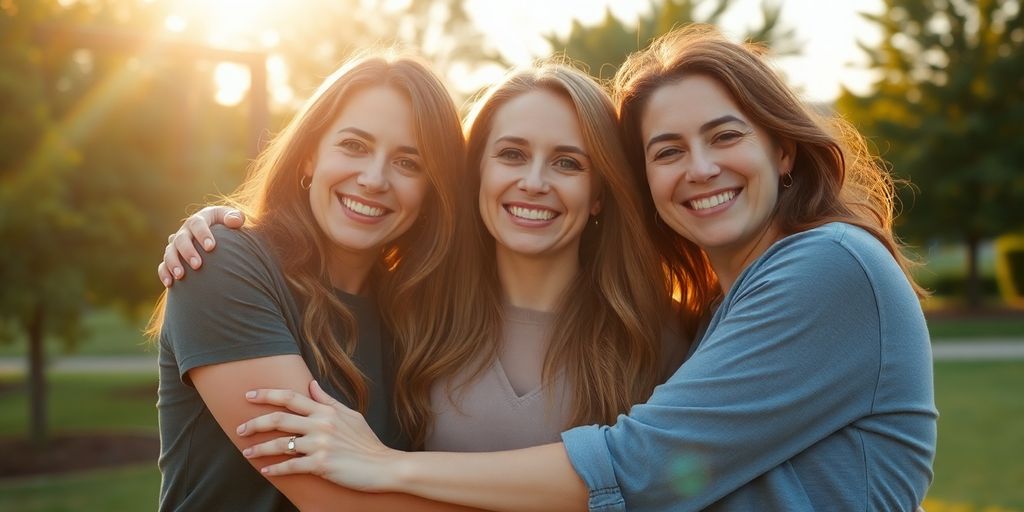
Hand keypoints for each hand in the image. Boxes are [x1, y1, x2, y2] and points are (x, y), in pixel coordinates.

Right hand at [158, 205, 244, 286]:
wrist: (218, 237)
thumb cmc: (228, 227)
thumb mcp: (234, 218)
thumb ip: (236, 217)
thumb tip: (234, 221)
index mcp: (200, 220)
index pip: (198, 224)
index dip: (202, 234)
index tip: (211, 247)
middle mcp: (186, 231)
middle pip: (181, 239)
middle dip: (188, 252)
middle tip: (197, 265)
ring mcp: (177, 244)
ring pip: (170, 252)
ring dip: (173, 263)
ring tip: (180, 275)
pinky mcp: (172, 257)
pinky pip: (163, 265)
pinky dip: (164, 273)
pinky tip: (170, 283)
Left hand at [237, 380, 403, 492]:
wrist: (383, 466)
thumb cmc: (367, 442)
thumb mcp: (350, 415)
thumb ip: (328, 400)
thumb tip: (311, 384)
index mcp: (326, 411)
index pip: (291, 397)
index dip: (267, 394)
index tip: (249, 395)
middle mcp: (321, 425)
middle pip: (279, 419)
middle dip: (255, 423)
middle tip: (240, 429)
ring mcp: (321, 445)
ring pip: (281, 444)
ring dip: (260, 449)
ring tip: (247, 452)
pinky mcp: (321, 465)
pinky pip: (292, 466)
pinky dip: (276, 469)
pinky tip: (266, 470)